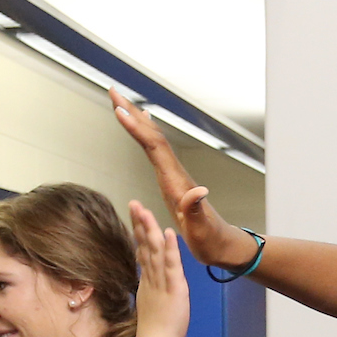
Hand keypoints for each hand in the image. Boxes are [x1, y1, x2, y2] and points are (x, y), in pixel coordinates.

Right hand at [111, 89, 257, 268]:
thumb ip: (196, 211)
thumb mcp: (202, 230)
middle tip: (112, 91)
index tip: (119, 111)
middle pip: (152, 135)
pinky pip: (156, 150)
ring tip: (121, 102)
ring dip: (137, 119)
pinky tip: (143, 125)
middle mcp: (174, 173)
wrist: (223, 245)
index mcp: (176, 182)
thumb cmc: (211, 240)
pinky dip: (146, 134)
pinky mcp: (171, 180)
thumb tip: (197, 191)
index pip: (155, 147)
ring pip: (153, 139)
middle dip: (132, 113)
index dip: (137, 129)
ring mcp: (173, 175)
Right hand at [128, 200, 191, 336]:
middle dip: (139, 223)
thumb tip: (146, 281)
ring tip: (145, 210)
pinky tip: (168, 232)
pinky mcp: (173, 287)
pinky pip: (171, 265)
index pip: (143, 250)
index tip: (134, 215)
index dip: (138, 232)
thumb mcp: (151, 304)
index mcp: (148, 280)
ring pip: (155, 250)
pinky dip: (170, 248)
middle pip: (145, 245)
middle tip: (134, 203)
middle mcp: (152, 277)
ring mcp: (161, 281)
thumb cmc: (155, 330)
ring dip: (151, 229)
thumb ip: (149, 289)